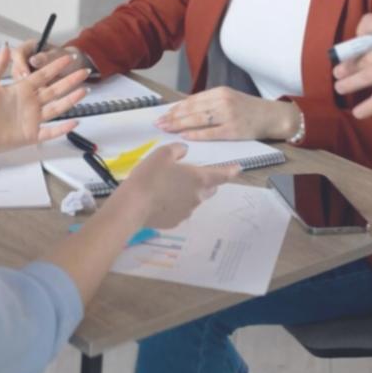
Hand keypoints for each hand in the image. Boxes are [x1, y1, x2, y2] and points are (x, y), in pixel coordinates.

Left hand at [0, 46, 88, 158]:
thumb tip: (7, 45)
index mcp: (22, 89)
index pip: (43, 75)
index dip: (55, 66)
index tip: (68, 57)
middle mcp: (31, 102)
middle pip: (55, 90)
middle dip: (70, 80)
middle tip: (85, 71)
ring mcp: (33, 119)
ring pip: (56, 108)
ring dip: (70, 100)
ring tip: (84, 90)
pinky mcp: (32, 135)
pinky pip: (51, 132)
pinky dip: (63, 129)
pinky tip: (75, 122)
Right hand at [111, 144, 240, 230]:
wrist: (133, 206)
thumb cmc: (150, 176)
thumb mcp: (162, 154)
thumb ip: (177, 150)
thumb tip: (184, 152)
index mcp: (199, 179)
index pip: (222, 175)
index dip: (231, 170)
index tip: (238, 168)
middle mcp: (198, 197)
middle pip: (209, 188)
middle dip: (205, 181)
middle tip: (188, 174)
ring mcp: (187, 211)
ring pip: (194, 199)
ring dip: (187, 193)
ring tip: (167, 187)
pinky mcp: (175, 222)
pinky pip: (180, 210)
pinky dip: (175, 204)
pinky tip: (160, 199)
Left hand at [155, 87, 299, 141]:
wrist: (273, 116)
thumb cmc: (249, 109)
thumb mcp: (229, 98)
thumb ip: (210, 102)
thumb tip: (186, 109)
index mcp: (220, 92)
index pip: (192, 99)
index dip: (176, 107)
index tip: (163, 113)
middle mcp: (223, 101)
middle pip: (192, 109)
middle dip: (173, 117)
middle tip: (158, 123)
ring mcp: (228, 115)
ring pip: (198, 120)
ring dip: (179, 124)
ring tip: (166, 129)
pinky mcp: (234, 130)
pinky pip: (211, 133)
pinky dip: (196, 134)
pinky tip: (184, 136)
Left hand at [332, 14, 371, 118]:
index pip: (371, 23)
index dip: (362, 31)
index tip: (361, 38)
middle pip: (366, 54)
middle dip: (351, 63)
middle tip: (340, 69)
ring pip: (367, 74)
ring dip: (350, 82)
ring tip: (338, 87)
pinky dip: (367, 107)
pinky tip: (358, 113)